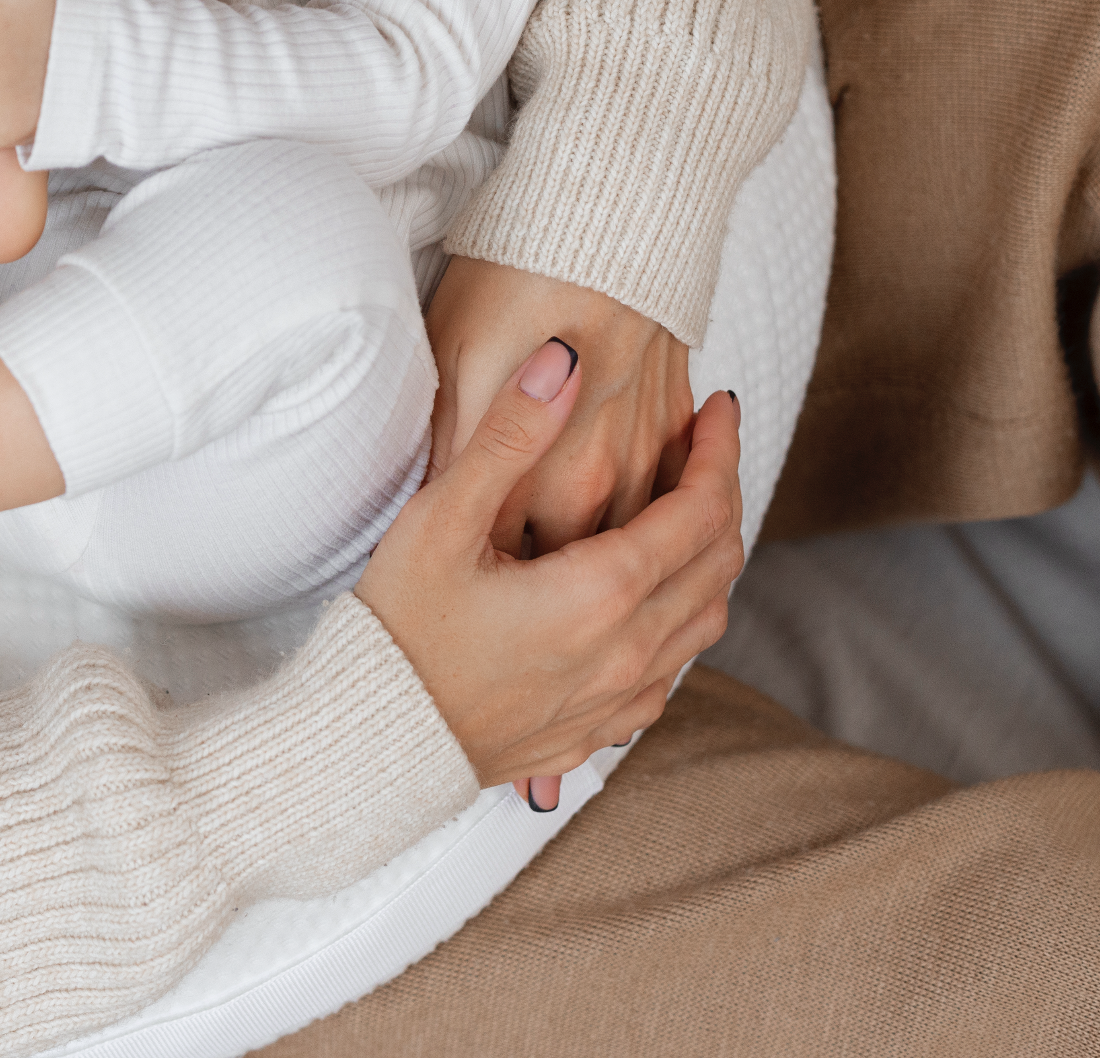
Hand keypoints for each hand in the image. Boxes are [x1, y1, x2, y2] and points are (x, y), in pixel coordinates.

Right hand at [357, 342, 743, 801]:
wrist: (374, 743)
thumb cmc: (398, 628)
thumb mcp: (442, 517)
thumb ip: (509, 435)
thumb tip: (563, 358)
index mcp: (601, 594)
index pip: (702, 509)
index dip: (720, 449)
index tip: (717, 405)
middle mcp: (628, 652)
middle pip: (720, 562)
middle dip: (725, 493)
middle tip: (706, 445)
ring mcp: (618, 700)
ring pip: (706, 620)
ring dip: (711, 557)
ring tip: (686, 509)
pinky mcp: (596, 731)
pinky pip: (672, 670)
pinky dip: (683, 618)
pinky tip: (650, 598)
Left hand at [427, 257, 692, 559]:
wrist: (606, 226)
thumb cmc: (509, 282)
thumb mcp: (451, 358)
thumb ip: (448, 446)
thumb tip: (433, 505)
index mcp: (522, 474)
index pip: (496, 562)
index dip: (478, 571)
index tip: (459, 574)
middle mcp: (589, 484)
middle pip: (561, 571)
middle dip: (532, 580)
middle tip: (502, 581)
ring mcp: (641, 463)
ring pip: (623, 551)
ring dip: (591, 558)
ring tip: (558, 565)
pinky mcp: (676, 435)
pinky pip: (664, 507)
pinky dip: (641, 521)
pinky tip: (615, 522)